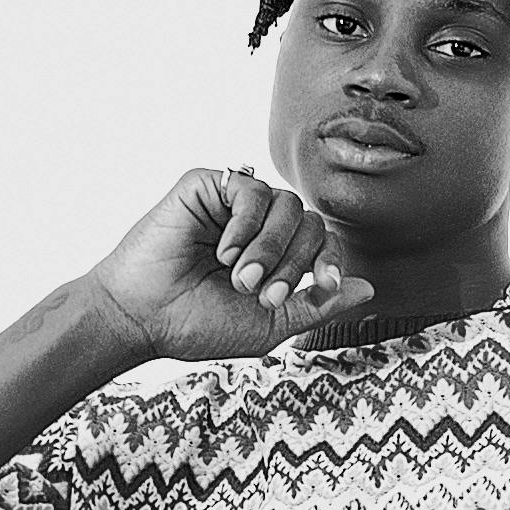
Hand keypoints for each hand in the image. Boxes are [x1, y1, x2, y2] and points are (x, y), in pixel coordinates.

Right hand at [86, 167, 379, 368]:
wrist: (141, 319)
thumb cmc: (196, 324)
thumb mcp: (268, 324)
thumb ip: (316, 305)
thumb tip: (368, 288)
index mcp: (274, 252)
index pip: (322, 239)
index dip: (328, 260)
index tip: (318, 286)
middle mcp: (257, 223)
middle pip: (309, 220)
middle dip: (292, 262)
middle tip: (258, 293)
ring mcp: (232, 203)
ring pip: (286, 202)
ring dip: (269, 247)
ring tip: (238, 277)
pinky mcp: (205, 185)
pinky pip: (249, 188)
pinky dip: (244, 225)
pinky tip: (222, 251)